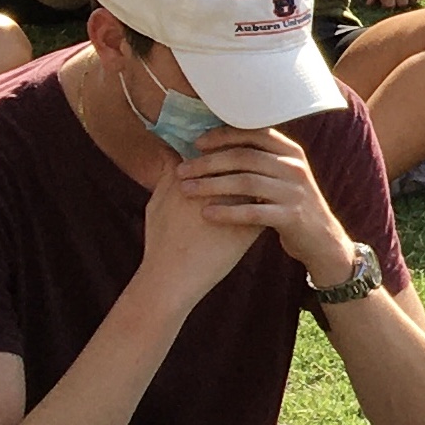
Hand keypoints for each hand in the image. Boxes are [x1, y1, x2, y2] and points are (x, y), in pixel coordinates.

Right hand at [134, 138, 268, 307]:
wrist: (174, 277)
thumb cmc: (161, 240)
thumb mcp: (158, 202)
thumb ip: (166, 173)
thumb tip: (170, 151)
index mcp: (198, 179)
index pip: (221, 153)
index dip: (225, 148)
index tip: (228, 148)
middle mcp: (222, 191)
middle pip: (244, 165)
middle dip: (247, 159)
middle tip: (251, 157)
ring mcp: (240, 209)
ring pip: (259, 185)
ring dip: (261, 179)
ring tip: (261, 179)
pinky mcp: (252, 228)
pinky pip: (264, 208)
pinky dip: (264, 203)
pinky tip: (266, 203)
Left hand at [172, 125, 348, 277]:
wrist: (321, 238)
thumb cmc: (289, 203)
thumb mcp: (281, 175)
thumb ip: (257, 159)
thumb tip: (212, 143)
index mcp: (291, 151)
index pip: (253, 132)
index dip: (222, 136)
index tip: (196, 144)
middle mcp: (294, 167)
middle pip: (244, 157)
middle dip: (208, 162)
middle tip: (181, 170)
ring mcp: (295, 192)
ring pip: (245, 182)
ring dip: (211, 185)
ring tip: (186, 190)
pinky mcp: (292, 217)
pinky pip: (253, 212)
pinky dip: (227, 212)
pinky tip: (206, 214)